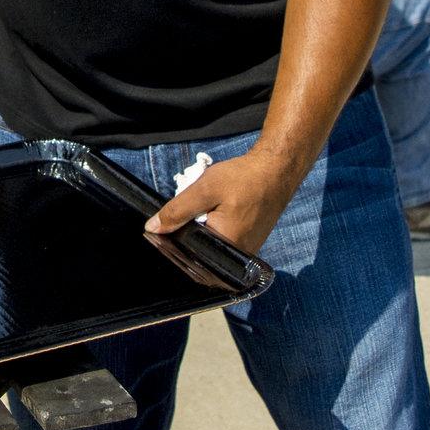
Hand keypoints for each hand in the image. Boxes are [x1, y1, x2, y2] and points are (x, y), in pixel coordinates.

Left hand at [144, 148, 304, 256]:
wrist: (276, 170)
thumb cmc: (245, 178)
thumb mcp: (204, 189)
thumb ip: (177, 211)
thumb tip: (153, 228)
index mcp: (226, 246)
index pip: (190, 258)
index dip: (174, 245)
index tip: (168, 229)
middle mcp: (238, 256)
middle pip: (201, 256)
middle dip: (190, 238)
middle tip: (195, 213)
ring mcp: (246, 252)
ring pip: (212, 250)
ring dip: (203, 234)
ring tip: (208, 211)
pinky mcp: (249, 245)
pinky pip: (224, 244)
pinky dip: (216, 231)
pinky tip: (216, 214)